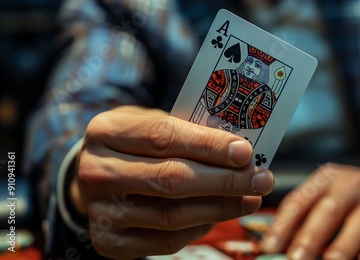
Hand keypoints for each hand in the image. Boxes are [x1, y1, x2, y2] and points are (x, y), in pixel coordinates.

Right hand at [71, 106, 273, 258]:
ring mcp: (100, 211)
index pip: (164, 137)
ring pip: (172, 215)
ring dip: (220, 208)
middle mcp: (94, 172)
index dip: (209, 146)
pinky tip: (220, 213)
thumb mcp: (152, 122)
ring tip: (250, 198)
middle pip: (171, 179)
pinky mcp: (109, 242)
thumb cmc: (137, 143)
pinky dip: (200, 227)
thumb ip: (188, 132)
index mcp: (105, 131)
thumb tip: (240, 152)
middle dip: (225, 181)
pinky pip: (166, 240)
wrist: (99, 174)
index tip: (245, 152)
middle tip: (261, 179)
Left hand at [261, 163, 359, 259]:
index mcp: (329, 178)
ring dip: (342, 247)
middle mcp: (354, 183)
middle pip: (330, 209)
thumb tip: (278, 246)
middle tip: (295, 257)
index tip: (270, 246)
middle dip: (310, 236)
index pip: (302, 198)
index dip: (284, 223)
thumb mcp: (334, 197)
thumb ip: (309, 217)